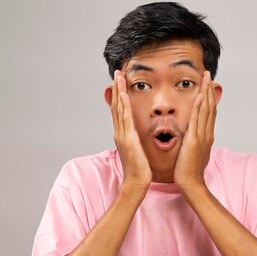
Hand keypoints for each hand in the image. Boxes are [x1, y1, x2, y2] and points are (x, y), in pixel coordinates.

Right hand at [110, 70, 151, 188]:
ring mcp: (122, 135)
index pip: (119, 110)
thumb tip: (138, 135)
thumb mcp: (138, 150)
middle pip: (116, 105)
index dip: (119, 95)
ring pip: (118, 108)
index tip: (120, 82)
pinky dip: (123, 104)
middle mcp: (119, 132)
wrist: (136, 183)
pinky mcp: (127, 139)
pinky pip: (125, 118)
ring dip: (118, 91)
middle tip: (117, 72)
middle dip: (116, 88)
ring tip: (119, 76)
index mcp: (122, 135)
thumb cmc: (140, 170)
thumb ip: (136, 140)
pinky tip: (123, 93)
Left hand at [174, 71, 216, 189]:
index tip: (207, 84)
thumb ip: (191, 140)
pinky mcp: (194, 140)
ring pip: (206, 110)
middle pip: (210, 106)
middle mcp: (206, 133)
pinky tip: (200, 96)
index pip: (208, 112)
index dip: (209, 97)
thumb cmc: (188, 170)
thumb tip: (189, 134)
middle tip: (209, 74)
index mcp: (205, 135)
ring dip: (206, 92)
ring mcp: (202, 136)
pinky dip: (199, 107)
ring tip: (206, 78)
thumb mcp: (191, 151)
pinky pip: (197, 120)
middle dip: (209, 89)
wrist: (190, 183)